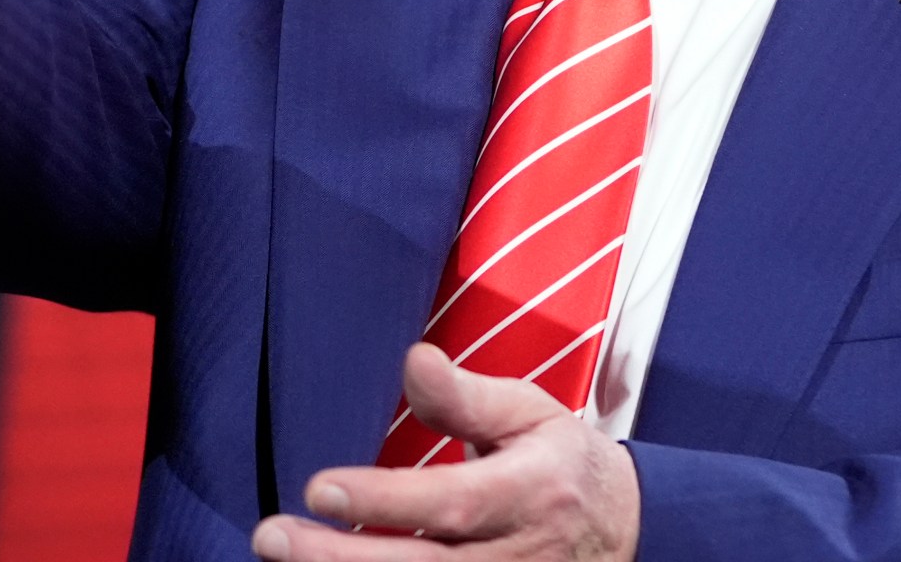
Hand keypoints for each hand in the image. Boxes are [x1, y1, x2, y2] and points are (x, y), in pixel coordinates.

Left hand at [250, 344, 638, 560]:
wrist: (627, 531)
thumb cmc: (560, 464)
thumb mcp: (528, 413)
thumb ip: (465, 396)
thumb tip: (412, 359)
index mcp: (529, 493)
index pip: (450, 502)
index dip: (383, 501)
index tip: (318, 488)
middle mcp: (518, 557)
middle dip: (342, 558)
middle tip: (273, 535)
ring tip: (281, 561)